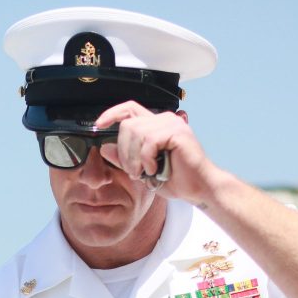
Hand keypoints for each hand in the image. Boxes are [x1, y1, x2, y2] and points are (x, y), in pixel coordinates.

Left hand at [93, 101, 217, 202]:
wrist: (199, 189)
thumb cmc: (176, 180)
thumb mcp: (142, 170)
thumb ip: (125, 158)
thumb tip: (104, 147)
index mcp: (156, 124)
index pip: (129, 108)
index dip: (111, 113)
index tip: (98, 124)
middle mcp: (164, 119)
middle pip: (128, 125)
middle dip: (124, 152)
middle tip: (134, 172)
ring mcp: (171, 123)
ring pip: (136, 133)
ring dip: (135, 158)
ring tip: (144, 173)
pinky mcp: (177, 131)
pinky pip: (149, 141)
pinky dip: (147, 159)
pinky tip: (154, 169)